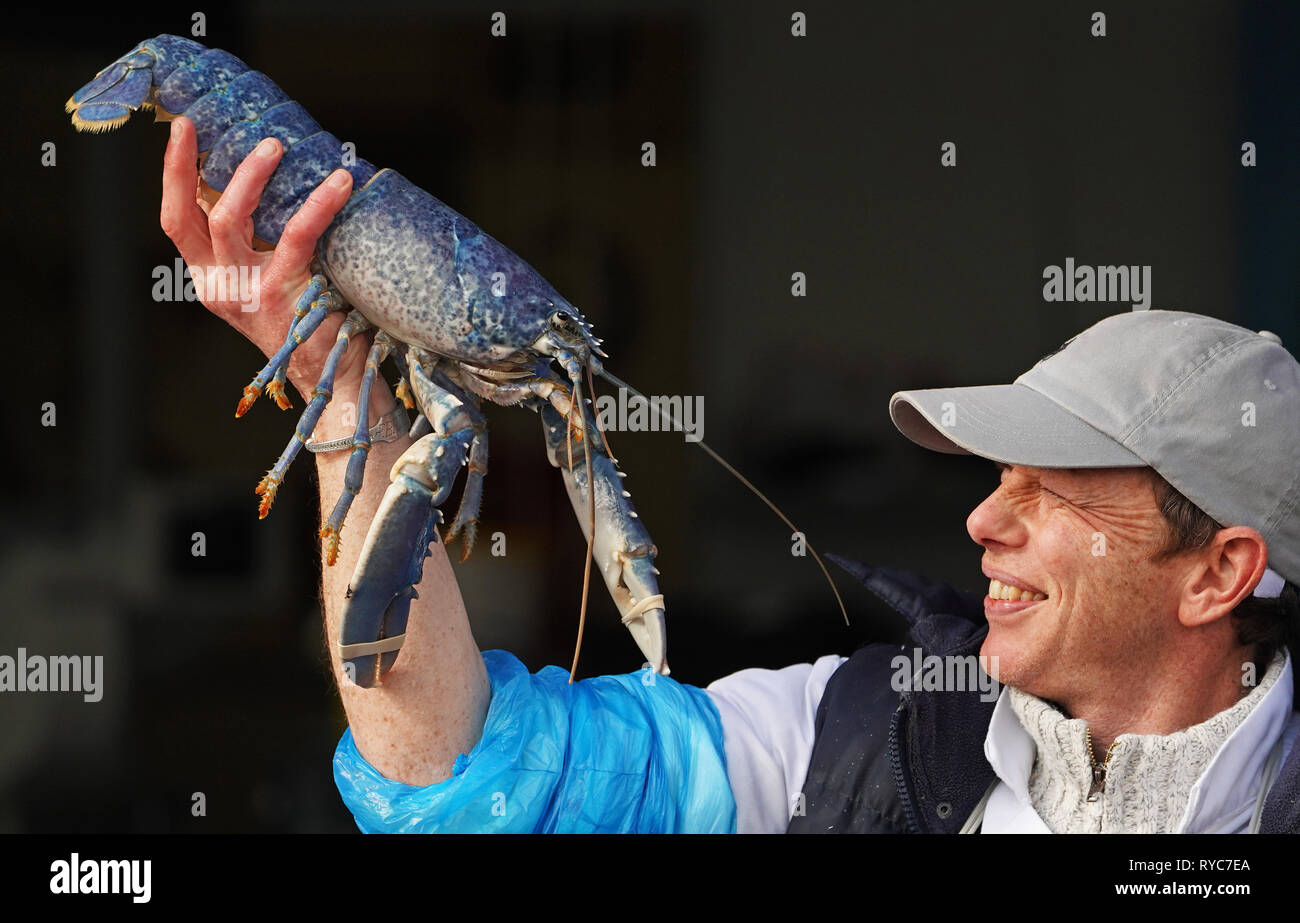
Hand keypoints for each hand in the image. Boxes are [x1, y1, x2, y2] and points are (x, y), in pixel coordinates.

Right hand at [159, 115, 364, 402]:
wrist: (335, 380)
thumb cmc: (314, 321)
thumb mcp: (274, 277)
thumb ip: (262, 240)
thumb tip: (271, 178)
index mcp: (211, 280)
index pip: (178, 221)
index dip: (173, 175)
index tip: (182, 131)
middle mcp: (218, 287)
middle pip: (188, 217)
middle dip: (189, 166)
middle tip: (208, 127)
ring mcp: (244, 294)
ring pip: (229, 219)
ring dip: (251, 177)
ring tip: (276, 146)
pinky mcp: (279, 296)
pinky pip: (294, 238)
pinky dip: (318, 205)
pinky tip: (339, 183)